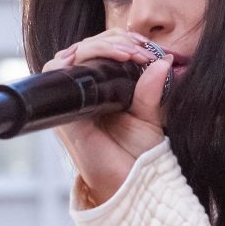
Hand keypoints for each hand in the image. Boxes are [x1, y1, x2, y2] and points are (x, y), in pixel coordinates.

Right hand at [43, 28, 173, 205]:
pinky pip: (62, 77)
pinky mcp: (65, 115)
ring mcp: (71, 103)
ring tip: (131, 52)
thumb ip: (152, 89)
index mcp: (100, 91)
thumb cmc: (138, 155)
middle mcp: (81, 94)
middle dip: (114, 40)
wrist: (133, 185)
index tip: (147, 48)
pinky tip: (106, 59)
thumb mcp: (150, 116)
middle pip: (85, 48)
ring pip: (72, 55)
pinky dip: (80, 60)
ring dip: (102, 46)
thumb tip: (163, 61)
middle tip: (141, 49)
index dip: (120, 41)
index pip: (99, 51)